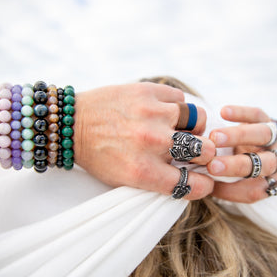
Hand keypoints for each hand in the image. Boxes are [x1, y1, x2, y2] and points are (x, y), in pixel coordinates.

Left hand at [73, 82, 215, 199]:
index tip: (203, 180)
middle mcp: (151, 143)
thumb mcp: (124, 179)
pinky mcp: (147, 91)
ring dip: (193, 127)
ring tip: (180, 127)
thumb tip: (192, 176)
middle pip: (206, 151)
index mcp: (144, 172)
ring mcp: (151, 114)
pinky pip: (181, 98)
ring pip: (199, 120)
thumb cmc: (98, 155)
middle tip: (194, 151)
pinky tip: (164, 112)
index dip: (204, 184)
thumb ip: (158, 181)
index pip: (193, 185)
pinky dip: (176, 106)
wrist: (70, 123)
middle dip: (204, 154)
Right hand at [206, 106, 276, 202]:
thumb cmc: (232, 173)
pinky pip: (257, 114)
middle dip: (236, 165)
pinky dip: (241, 112)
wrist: (250, 148)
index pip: (254, 191)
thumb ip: (216, 185)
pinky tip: (223, 112)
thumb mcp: (226, 184)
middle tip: (211, 165)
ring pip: (263, 135)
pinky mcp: (266, 119)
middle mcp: (276, 162)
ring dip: (237, 136)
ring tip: (213, 137)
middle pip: (264, 164)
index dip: (233, 189)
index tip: (211, 186)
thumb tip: (196, 183)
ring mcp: (274, 139)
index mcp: (268, 183)